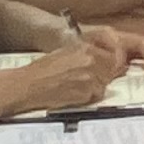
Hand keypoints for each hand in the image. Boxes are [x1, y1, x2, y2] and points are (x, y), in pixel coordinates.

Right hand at [15, 25, 136, 109]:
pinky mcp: (86, 92)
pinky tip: (73, 93)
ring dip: (96, 86)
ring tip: (77, 86)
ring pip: (105, 83)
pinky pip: (96, 95)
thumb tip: (106, 59)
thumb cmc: (42, 70)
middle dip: (107, 74)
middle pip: (114, 68)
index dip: (115, 61)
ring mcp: (90, 76)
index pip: (115, 53)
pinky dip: (88, 96)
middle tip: (91, 79)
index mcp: (85, 47)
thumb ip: (88, 54)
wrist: (29, 85)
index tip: (114, 65)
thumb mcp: (67, 52)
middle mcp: (91, 59)